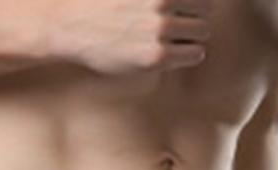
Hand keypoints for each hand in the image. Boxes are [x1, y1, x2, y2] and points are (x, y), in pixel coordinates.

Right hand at [55, 0, 212, 75]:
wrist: (72, 26)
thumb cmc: (102, 1)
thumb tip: (191, 1)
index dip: (193, 0)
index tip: (180, 9)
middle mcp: (163, 0)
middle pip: (205, 8)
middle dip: (194, 15)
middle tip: (174, 23)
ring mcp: (161, 29)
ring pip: (202, 32)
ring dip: (191, 36)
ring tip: (169, 38)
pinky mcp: (157, 56)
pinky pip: (195, 54)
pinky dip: (188, 53)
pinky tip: (170, 52)